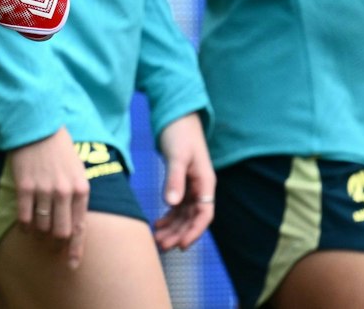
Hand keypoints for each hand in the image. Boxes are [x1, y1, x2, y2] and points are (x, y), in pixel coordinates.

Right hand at [7, 127, 89, 267]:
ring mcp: (44, 190)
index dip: (75, 249)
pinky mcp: (24, 186)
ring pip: (42, 226)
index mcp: (81, 189)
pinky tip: (24, 226)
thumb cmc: (58, 147)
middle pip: (60, 232)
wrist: (36, 124)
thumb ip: (77, 194)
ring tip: (36, 232)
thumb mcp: (77, 169)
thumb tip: (72, 220)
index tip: (71, 264)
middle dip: (55, 243)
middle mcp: (64, 192)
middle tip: (49, 245)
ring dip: (39, 234)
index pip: (79, 227)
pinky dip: (24, 226)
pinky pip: (24, 216)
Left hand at [153, 112, 214, 250]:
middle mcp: (201, 188)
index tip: (182, 245)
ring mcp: (192, 186)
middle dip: (179, 234)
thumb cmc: (180, 133)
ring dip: (172, 228)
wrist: (177, 116)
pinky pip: (177, 206)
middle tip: (162, 246)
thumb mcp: (176, 156)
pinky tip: (157, 224)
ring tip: (157, 240)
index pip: (205, 215)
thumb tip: (171, 204)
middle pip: (193, 219)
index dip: (195, 232)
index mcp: (205, 183)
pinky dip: (169, 216)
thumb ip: (174, 179)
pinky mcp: (181, 183)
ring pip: (184, 215)